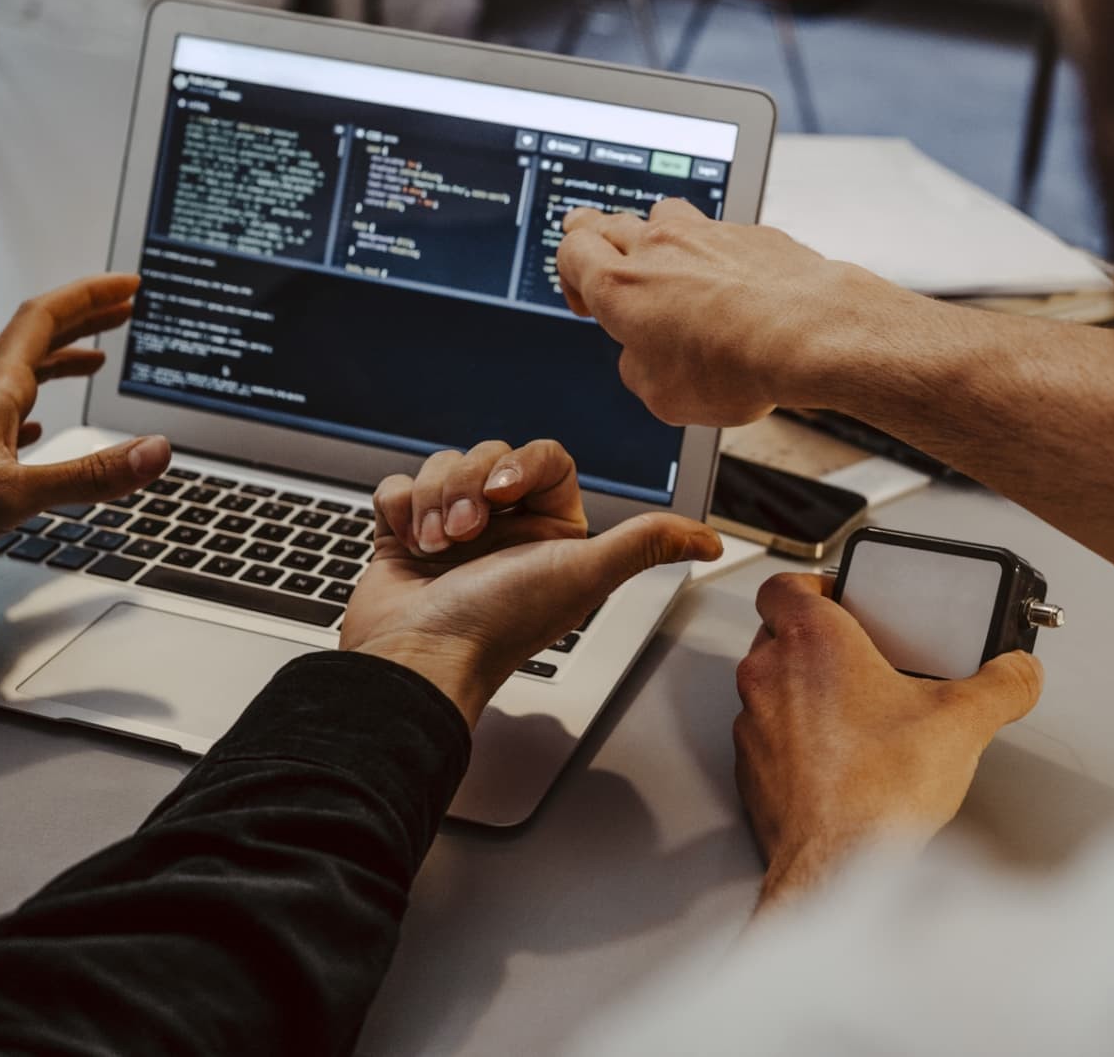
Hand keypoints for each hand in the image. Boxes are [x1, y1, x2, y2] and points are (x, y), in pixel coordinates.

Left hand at [0, 275, 171, 598]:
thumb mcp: (12, 494)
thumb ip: (89, 474)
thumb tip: (155, 451)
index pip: (46, 319)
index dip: (91, 295)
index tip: (128, 284)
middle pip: (38, 339)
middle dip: (86, 318)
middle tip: (124, 307)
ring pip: (23, 377)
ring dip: (63, 360)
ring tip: (96, 359)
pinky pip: (5, 419)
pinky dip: (35, 411)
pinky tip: (39, 428)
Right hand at [342, 439, 722, 724]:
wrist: (415, 659)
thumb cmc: (496, 623)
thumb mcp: (582, 576)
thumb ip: (645, 544)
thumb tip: (712, 541)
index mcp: (551, 533)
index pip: (544, 457)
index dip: (521, 464)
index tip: (505, 492)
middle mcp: (505, 529)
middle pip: (489, 454)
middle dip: (469, 487)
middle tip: (467, 534)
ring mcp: (453, 531)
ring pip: (444, 466)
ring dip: (435, 500)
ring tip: (436, 546)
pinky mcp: (407, 535)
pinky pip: (402, 485)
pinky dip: (401, 509)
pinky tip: (410, 543)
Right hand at [555, 197, 911, 425]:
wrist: (810, 334)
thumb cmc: (735, 367)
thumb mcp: (662, 396)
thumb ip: (638, 367)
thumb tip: (644, 354)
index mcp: (621, 287)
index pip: (571, 250)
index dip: (570, 272)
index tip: (587, 299)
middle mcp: (658, 249)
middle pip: (607, 222)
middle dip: (598, 239)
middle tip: (603, 257)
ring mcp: (705, 234)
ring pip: (662, 213)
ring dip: (656, 234)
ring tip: (668, 261)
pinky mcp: (749, 233)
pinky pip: (719, 231)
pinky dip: (715, 252)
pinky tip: (732, 281)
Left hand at [734, 573, 1042, 909]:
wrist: (838, 867)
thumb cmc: (877, 792)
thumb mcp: (964, 723)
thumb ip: (1002, 685)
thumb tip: (1019, 673)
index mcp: (812, 641)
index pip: (785, 583)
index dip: (814, 584)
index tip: (843, 596)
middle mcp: (770, 676)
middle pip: (779, 632)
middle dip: (818, 640)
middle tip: (861, 654)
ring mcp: (753, 725)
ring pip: (771, 686)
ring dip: (804, 691)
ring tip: (856, 710)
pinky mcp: (752, 772)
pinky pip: (769, 737)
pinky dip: (796, 740)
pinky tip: (840, 758)